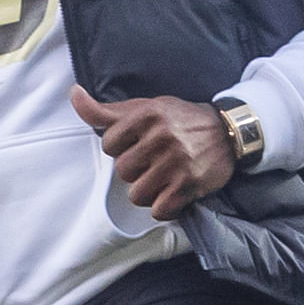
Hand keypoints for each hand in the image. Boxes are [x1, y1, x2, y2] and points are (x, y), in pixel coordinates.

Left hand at [73, 88, 235, 220]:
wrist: (229, 132)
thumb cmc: (181, 120)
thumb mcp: (145, 108)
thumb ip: (106, 110)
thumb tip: (74, 94)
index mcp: (147, 115)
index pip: (108, 145)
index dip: (121, 148)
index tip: (139, 144)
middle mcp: (161, 137)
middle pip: (123, 172)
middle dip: (136, 170)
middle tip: (155, 161)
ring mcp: (176, 162)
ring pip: (138, 195)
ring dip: (149, 191)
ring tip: (164, 177)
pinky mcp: (190, 185)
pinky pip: (159, 211)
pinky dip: (165, 207)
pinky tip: (174, 192)